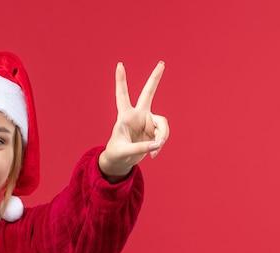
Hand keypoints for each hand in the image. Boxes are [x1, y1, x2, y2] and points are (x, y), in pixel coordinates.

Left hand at [99, 61, 169, 181]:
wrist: (121, 162)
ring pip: (162, 123)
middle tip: (162, 63)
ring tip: (155, 149)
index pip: (122, 96)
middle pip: (148, 93)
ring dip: (162, 136)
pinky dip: (160, 145)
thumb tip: (158, 144)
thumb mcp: (125, 152)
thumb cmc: (117, 154)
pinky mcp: (154, 131)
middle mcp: (138, 115)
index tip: (119, 64)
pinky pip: (163, 135)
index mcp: (125, 116)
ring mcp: (147, 122)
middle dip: (155, 78)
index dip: (121, 80)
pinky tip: (154, 154)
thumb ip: (141, 148)